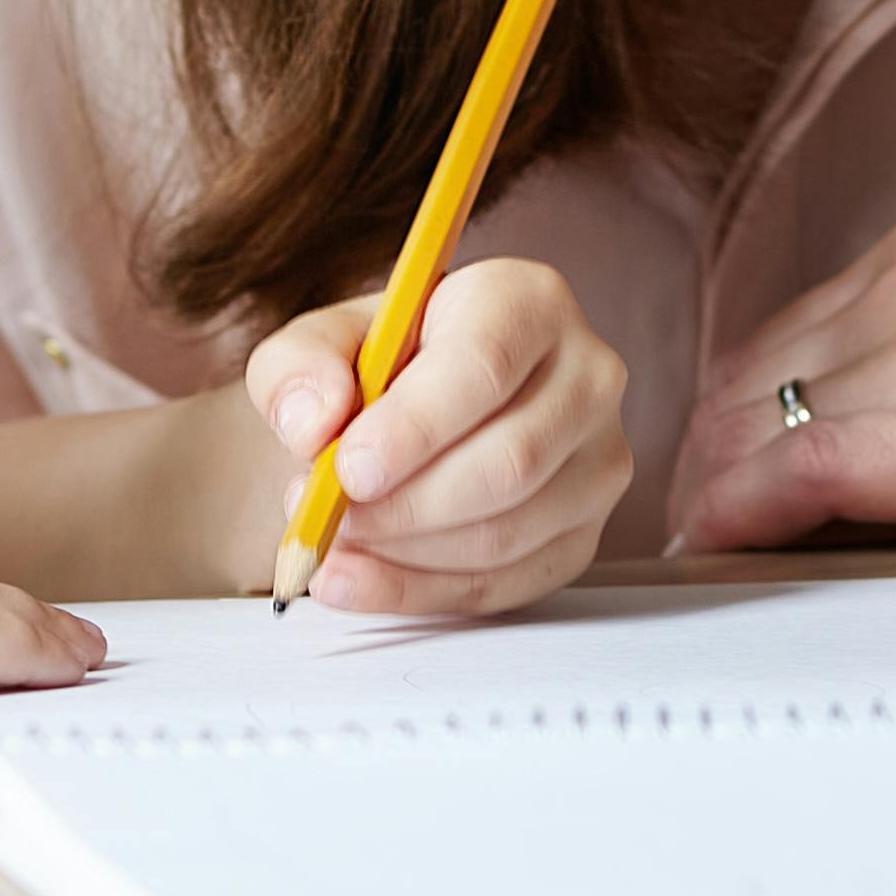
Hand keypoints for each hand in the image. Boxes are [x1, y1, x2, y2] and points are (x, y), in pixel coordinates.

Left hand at [243, 255, 634, 613]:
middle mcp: (585, 377)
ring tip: (331, 540)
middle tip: (329, 516)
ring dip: (404, 553)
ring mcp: (596, 463)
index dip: (415, 426)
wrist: (410, 413)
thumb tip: (315, 421)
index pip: (486, 365)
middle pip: (510, 461)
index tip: (348, 467)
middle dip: (405, 505)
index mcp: (527, 302)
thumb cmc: (377, 366)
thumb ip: (299, 367)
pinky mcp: (581, 535)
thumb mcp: (319, 343)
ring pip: (506, 532)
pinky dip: (418, 593)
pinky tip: (357, 579)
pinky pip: (504, 584)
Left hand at [666, 211, 895, 552]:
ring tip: (713, 565)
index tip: (723, 484)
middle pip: (752, 381)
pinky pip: (800, 470)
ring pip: (759, 424)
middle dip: (711, 465)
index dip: (739, 422)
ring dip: (717, 497)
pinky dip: (741, 514)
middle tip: (701, 542)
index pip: (787, 339)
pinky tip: (724, 553)